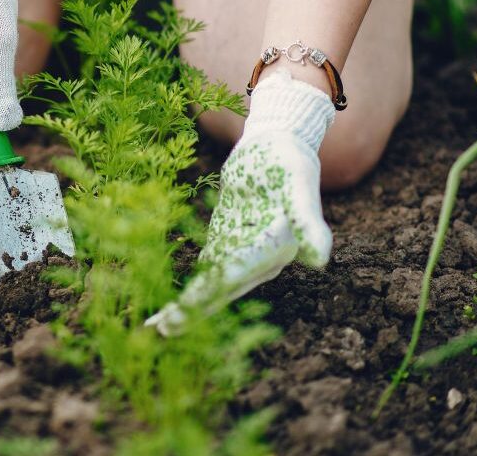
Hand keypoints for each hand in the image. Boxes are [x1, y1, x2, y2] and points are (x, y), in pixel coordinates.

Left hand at [146, 70, 333, 334]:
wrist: (279, 143)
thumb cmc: (291, 162)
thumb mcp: (299, 187)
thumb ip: (308, 222)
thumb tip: (319, 260)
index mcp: (275, 250)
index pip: (235, 276)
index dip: (208, 295)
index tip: (181, 312)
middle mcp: (260, 260)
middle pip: (221, 289)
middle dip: (191, 311)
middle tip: (159, 332)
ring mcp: (242, 251)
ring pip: (211, 285)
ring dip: (186, 307)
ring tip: (157, 328)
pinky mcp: (228, 240)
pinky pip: (206, 269)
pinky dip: (189, 286)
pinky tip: (167, 303)